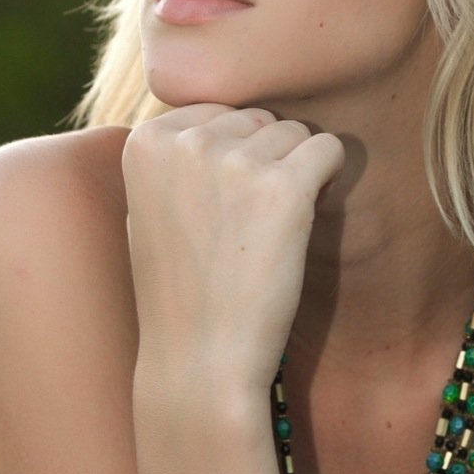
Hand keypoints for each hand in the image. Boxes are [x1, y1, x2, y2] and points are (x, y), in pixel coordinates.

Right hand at [122, 103, 344, 397]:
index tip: (222, 211)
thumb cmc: (178, 294)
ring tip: (269, 232)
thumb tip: (210, 122)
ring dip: (297, 174)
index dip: (233, 158)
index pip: (218, 112)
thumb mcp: (148, 212)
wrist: (199, 361)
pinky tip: (305, 222)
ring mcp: (235, 161)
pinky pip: (329, 149)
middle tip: (250, 226)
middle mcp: (186, 140)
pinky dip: (330, 178)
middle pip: (258, 119)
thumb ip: (173, 159)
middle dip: (267, 161)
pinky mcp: (283, 187)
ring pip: (295, 132)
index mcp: (144, 140)